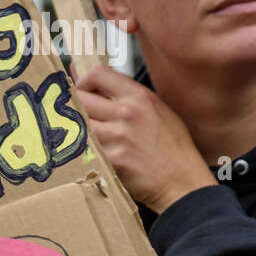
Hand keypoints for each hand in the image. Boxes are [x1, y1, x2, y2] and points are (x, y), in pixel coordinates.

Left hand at [74, 65, 215, 214]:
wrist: (183, 182)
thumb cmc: (172, 148)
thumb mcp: (157, 110)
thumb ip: (123, 95)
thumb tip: (88, 79)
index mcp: (140, 97)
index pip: (97, 73)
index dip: (83, 81)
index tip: (83, 91)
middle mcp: (127, 113)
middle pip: (79, 97)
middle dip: (73, 106)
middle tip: (79, 117)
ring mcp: (118, 136)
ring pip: (76, 123)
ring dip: (75, 130)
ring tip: (87, 137)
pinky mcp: (110, 158)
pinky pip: (83, 147)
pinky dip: (83, 150)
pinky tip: (94, 155)